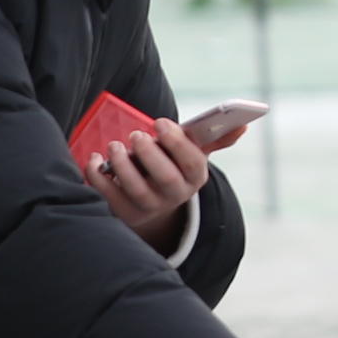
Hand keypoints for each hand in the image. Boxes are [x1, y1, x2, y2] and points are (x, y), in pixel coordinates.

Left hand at [87, 115, 208, 248]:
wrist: (151, 205)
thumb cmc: (171, 168)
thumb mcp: (191, 155)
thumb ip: (213, 139)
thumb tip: (242, 126)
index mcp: (194, 177)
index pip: (192, 162)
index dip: (176, 142)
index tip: (159, 122)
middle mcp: (175, 196)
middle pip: (166, 178)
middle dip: (149, 153)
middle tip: (136, 134)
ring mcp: (150, 207)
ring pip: (136, 189)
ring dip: (122, 164)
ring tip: (114, 145)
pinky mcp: (125, 214)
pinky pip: (109, 196)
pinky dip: (98, 176)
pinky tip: (95, 159)